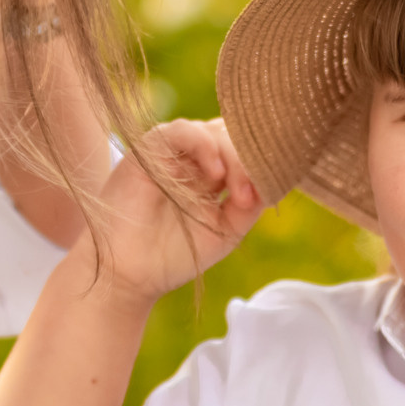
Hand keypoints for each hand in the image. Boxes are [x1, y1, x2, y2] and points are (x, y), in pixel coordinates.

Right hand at [77, 119, 264, 305]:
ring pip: (211, 130)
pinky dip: (203, 146)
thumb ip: (250, 202)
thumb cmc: (174, 255)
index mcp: (209, 172)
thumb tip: (274, 176)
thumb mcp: (226, 229)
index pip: (244, 149)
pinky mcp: (147, 151)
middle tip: (251, 196)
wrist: (130, 275)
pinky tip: (214, 173)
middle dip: (249, 161)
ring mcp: (170, 152)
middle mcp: (191, 158)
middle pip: (232, 135)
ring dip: (232, 156)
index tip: (271, 191)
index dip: (261, 163)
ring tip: (235, 190)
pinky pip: (180, 131)